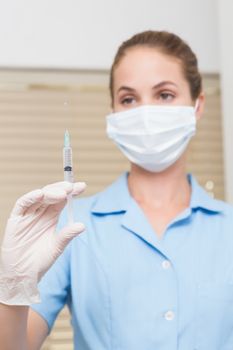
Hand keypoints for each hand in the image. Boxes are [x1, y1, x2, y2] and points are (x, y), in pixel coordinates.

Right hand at [0, 181, 85, 304]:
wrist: (22, 275)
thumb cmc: (39, 261)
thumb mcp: (57, 247)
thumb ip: (67, 235)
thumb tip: (82, 225)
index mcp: (51, 217)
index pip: (62, 200)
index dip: (71, 192)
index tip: (82, 186)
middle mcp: (40, 213)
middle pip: (51, 195)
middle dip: (62, 190)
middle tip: (72, 188)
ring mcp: (28, 215)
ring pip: (38, 197)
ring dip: (50, 192)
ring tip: (61, 193)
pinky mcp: (16, 219)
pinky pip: (22, 204)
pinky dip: (30, 198)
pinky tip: (40, 194)